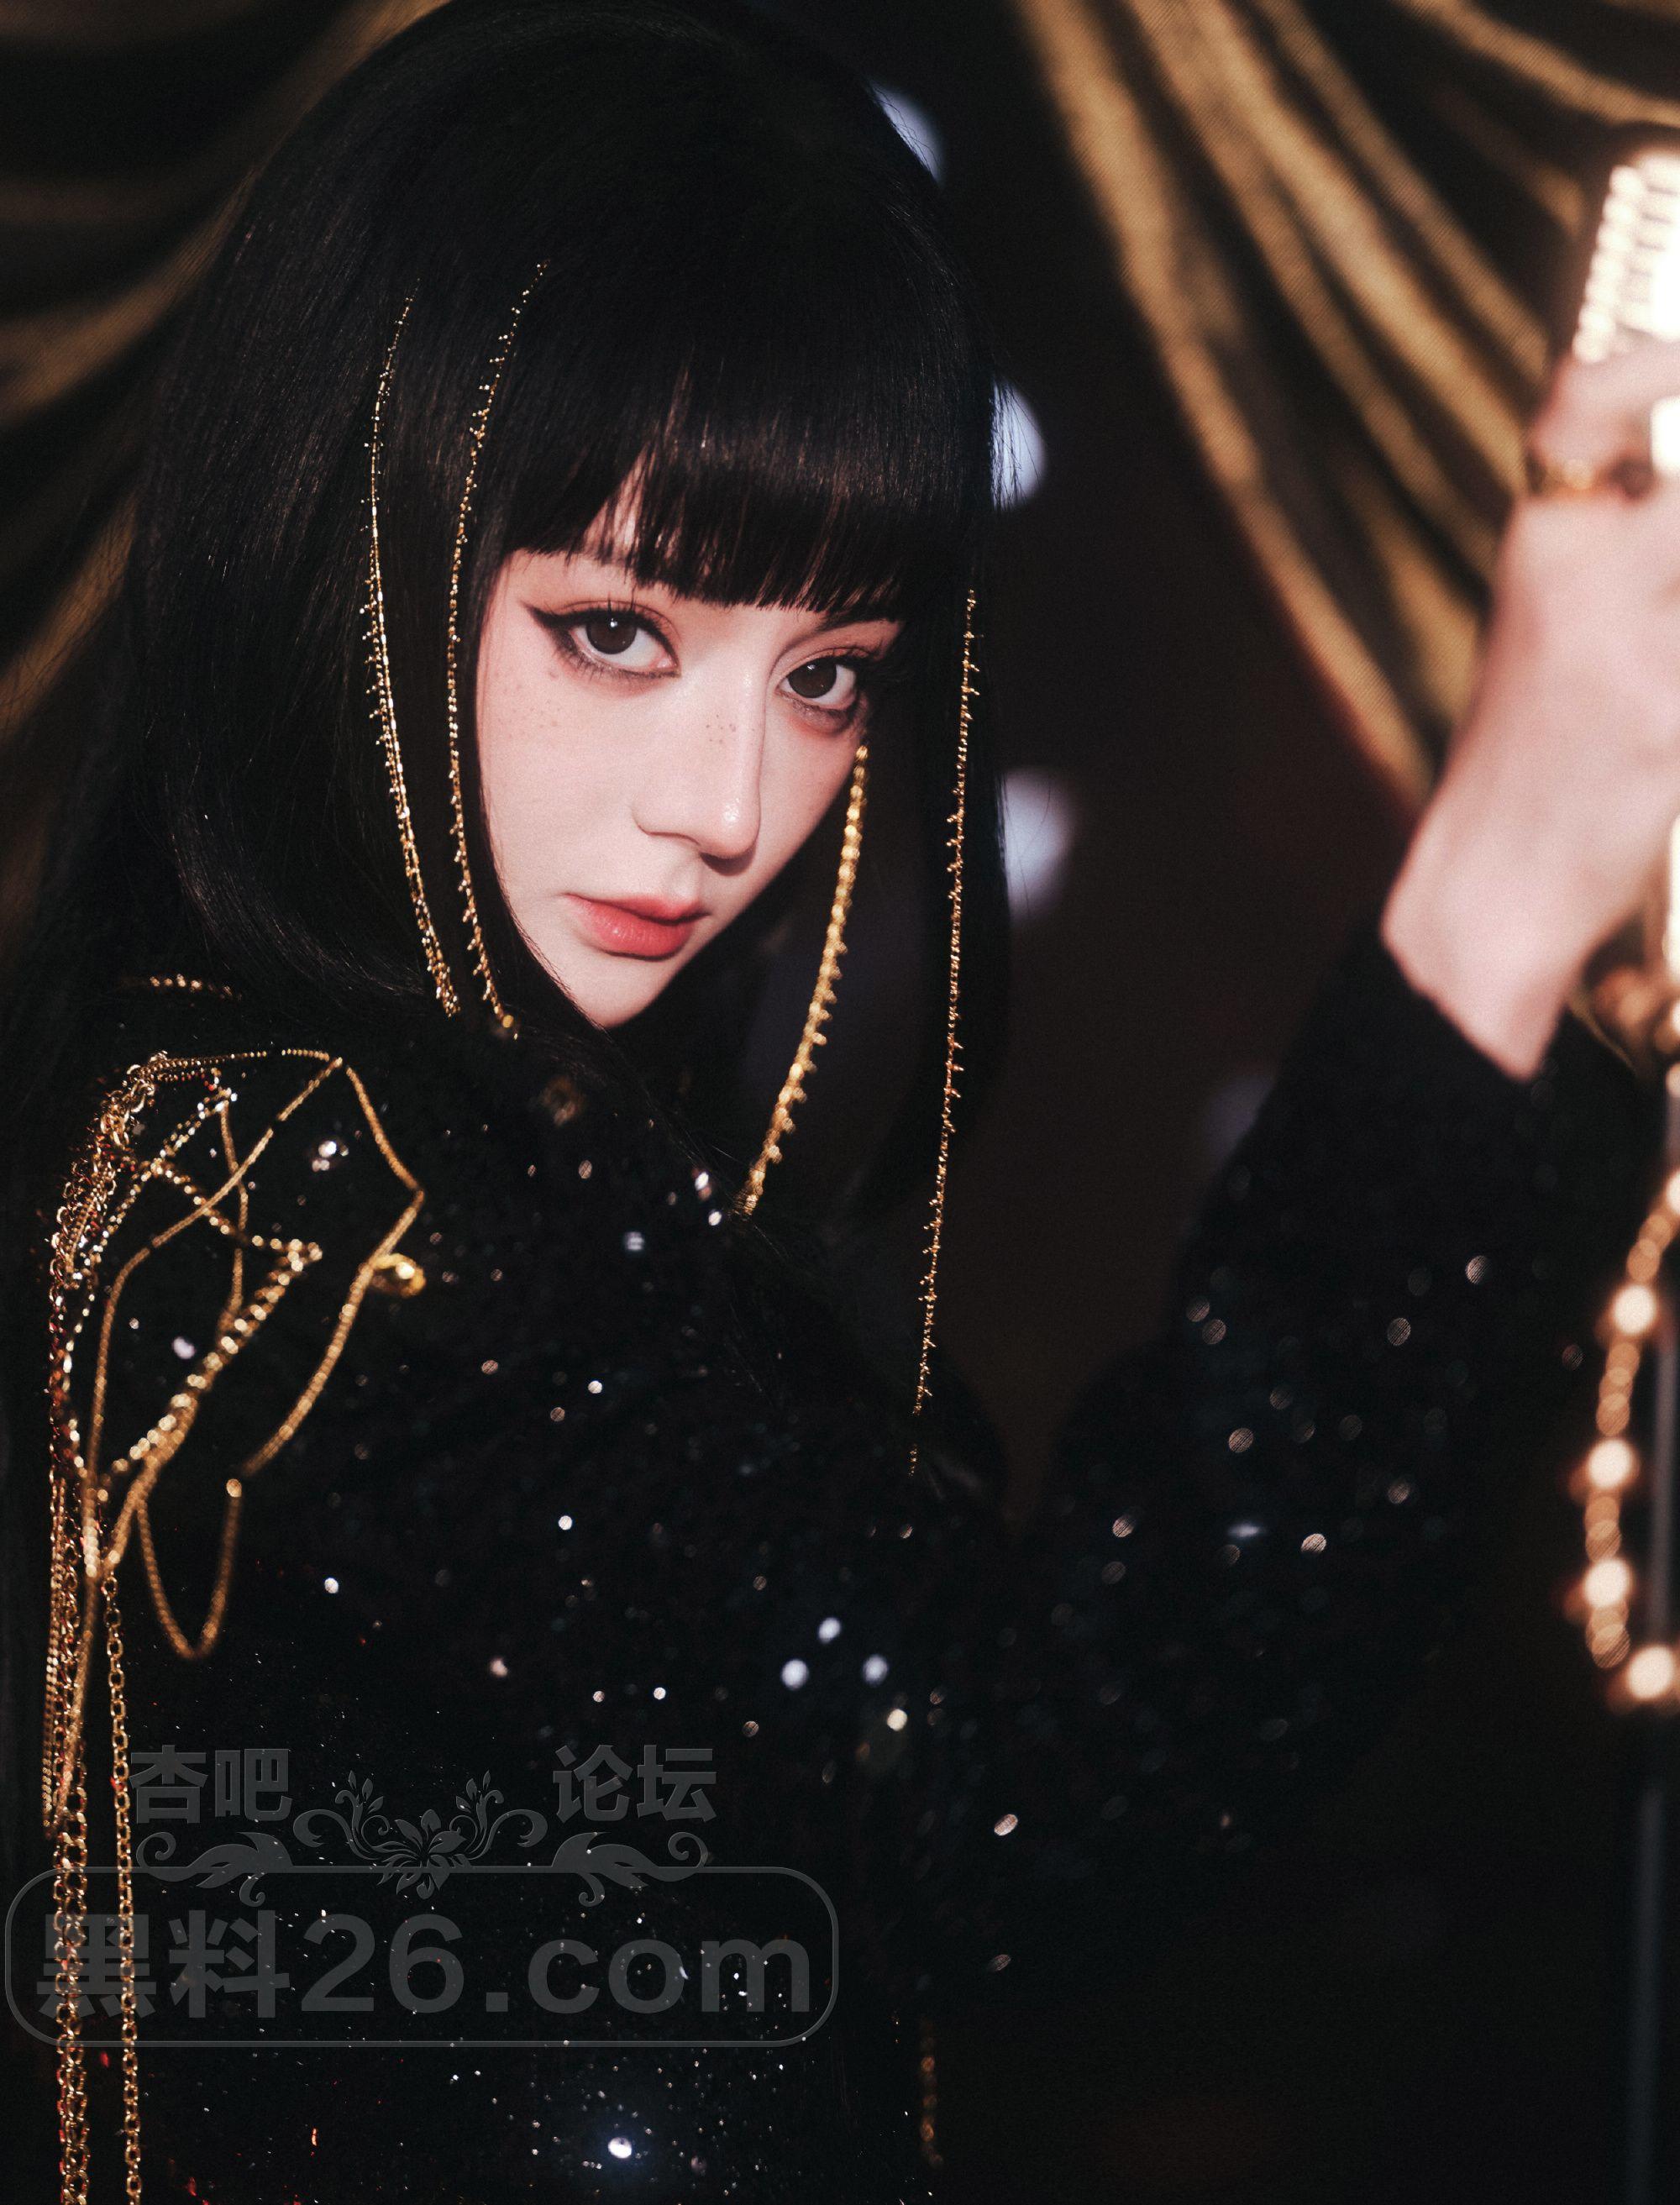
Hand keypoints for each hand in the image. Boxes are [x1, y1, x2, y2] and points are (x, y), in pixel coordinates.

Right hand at [1382, 340, 1679, 1076]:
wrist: (1490, 888)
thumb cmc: (1538, 756)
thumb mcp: (1557, 627)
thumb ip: (1625, 543)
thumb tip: (1674, 476)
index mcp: (1538, 549)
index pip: (1580, 399)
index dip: (1648, 356)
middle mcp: (1571, 581)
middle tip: (1679, 579)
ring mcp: (1624, 650)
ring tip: (1667, 664)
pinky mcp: (1668, 721)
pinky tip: (1675, 729)